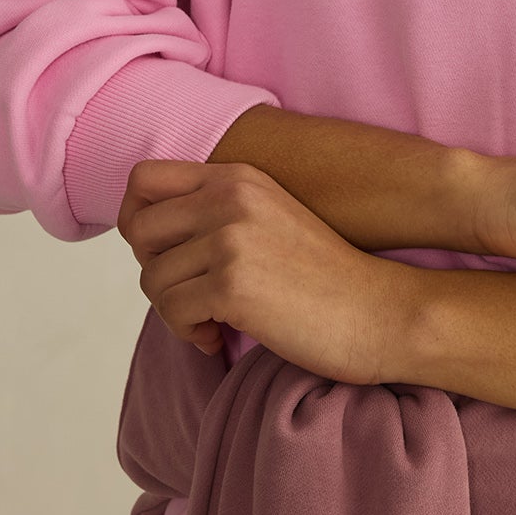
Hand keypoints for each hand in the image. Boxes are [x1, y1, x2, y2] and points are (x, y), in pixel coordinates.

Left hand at [117, 160, 413, 382]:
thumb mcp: (269, 218)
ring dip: (174, 310)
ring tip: (211, 320)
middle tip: (189, 294)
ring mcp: (231, 239)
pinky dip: (188, 333)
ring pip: (152, 278)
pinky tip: (217, 337)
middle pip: (138, 230)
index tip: (162, 254)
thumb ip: (216, 211)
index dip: (136, 219)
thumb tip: (144, 235)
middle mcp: (230, 198)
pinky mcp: (233, 285)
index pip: (142, 179)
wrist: (379, 311)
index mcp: (237, 177)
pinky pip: (172, 312)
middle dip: (154, 270)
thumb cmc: (323, 277)